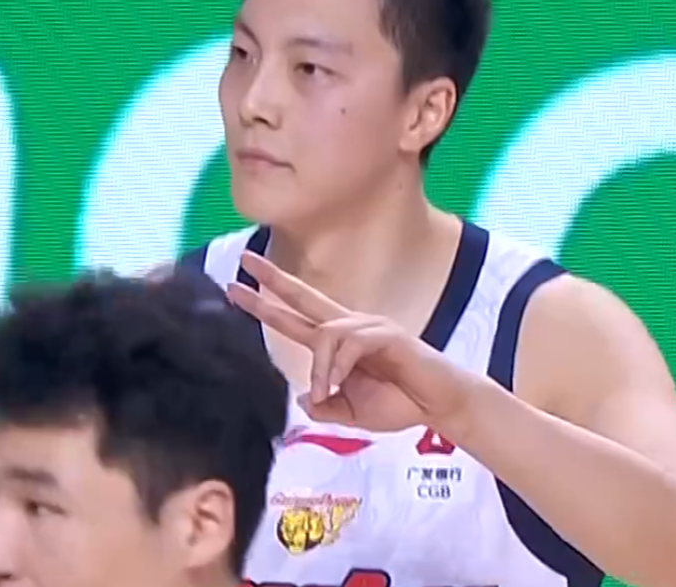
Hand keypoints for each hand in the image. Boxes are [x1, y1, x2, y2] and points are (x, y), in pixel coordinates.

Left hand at [225, 251, 473, 432]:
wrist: (438, 406)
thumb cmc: (399, 404)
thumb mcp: (350, 414)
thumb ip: (324, 407)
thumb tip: (303, 399)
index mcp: (337, 344)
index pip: (295, 318)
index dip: (266, 304)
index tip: (237, 289)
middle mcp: (349, 327)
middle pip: (304, 297)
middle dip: (273, 281)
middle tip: (244, 262)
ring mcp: (368, 327)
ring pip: (325, 333)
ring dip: (319, 368)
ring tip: (324, 393)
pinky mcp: (386, 335)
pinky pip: (350, 343)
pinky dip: (338, 366)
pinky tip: (338, 384)